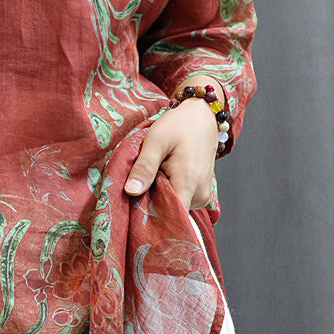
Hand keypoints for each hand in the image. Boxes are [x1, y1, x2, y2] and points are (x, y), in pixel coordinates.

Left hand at [124, 98, 218, 212]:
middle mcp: (199, 194)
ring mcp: (202, 195)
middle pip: (171, 213)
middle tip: (140, 184)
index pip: (172, 217)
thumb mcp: (156, 141)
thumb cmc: (179, 125)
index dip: (152, 217)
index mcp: (189, 182)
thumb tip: (131, 191)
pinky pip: (181, 200)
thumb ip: (144, 167)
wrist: (202, 116)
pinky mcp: (200, 193)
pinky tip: (162, 178)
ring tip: (154, 176)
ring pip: (175, 206)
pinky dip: (168, 193)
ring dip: (159, 196)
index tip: (135, 208)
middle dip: (152, 203)